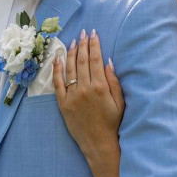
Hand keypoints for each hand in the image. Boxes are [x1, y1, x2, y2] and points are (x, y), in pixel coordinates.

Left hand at [53, 29, 123, 157]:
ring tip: (73, 41)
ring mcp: (72, 96)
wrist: (99, 143)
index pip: (95, 60)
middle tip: (83, 33)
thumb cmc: (112, 123)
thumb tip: (107, 61)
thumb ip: (114, 81)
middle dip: (83, 44)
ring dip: (71, 53)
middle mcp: (85, 89)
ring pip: (69, 69)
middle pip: (82, 61)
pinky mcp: (63, 104)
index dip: (94, 45)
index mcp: (100, 87)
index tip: (93, 34)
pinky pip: (57, 83)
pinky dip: (57, 70)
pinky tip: (57, 59)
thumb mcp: (120, 102)